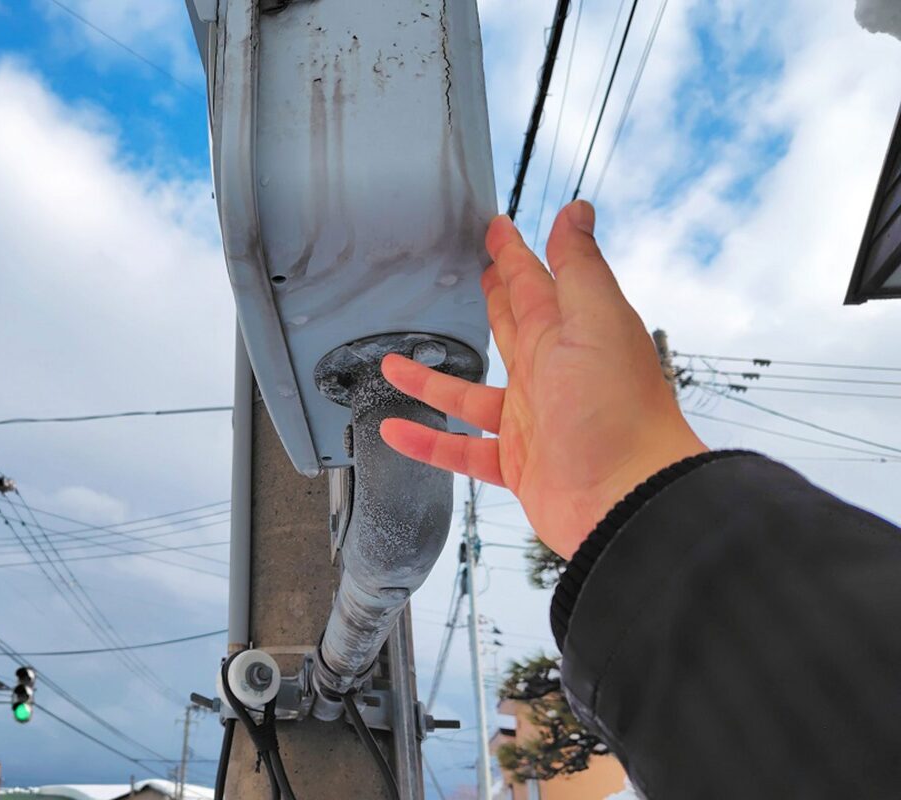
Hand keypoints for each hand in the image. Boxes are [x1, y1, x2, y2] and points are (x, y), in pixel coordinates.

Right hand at [380, 201, 705, 557]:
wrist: (630, 498)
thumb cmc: (619, 408)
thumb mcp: (597, 320)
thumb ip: (579, 266)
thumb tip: (577, 209)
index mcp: (568, 335)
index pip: (534, 283)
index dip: (512, 254)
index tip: (496, 227)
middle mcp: (549, 376)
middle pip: (510, 330)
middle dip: (494, 300)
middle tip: (474, 275)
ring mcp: (531, 422)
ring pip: (470, 394)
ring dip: (433, 378)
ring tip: (394, 362)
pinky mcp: (517, 465)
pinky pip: (460, 451)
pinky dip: (426, 442)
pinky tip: (395, 431)